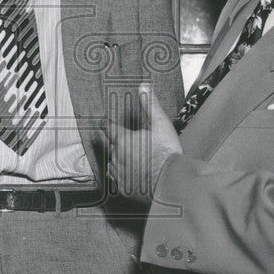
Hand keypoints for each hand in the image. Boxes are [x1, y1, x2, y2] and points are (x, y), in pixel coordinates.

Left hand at [106, 83, 180, 203]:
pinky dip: (119, 174)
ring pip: (112, 163)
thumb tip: (143, 86)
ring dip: (116, 158)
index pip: (109, 129)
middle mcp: (117, 157)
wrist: (171, 181)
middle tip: (120, 140)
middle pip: (111, 146)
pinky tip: (126, 172)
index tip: (103, 122)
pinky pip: (116, 178)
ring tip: (124, 156)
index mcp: (123, 140)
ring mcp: (119, 174)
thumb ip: (150, 105)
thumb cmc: (166, 152)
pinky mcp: (124, 188)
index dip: (107, 124)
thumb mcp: (161, 124)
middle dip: (115, 142)